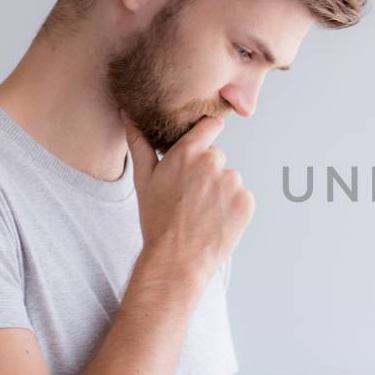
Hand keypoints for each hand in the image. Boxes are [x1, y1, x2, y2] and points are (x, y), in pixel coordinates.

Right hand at [122, 111, 253, 283]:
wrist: (176, 259)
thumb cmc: (157, 220)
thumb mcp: (143, 179)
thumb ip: (139, 143)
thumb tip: (128, 114)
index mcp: (187, 153)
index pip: (210, 125)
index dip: (207, 132)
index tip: (204, 140)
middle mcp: (213, 163)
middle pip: (217, 158)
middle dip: (207, 172)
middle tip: (190, 197)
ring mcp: (232, 183)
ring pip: (229, 179)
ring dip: (220, 191)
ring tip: (201, 212)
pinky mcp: (246, 202)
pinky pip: (242, 198)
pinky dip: (232, 208)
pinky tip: (214, 221)